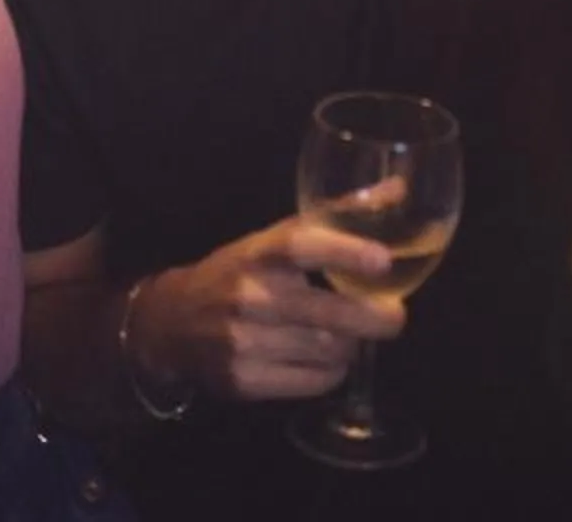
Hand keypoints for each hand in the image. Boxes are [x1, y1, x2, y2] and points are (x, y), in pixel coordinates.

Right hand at [131, 217, 402, 402]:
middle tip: (394, 316)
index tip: (383, 260)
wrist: (173, 324)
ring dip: (352, 345)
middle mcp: (251, 296)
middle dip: (377, 319)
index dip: (345, 251)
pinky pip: (315, 382)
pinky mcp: (245, 381)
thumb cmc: (240, 272)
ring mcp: (245, 342)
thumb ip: (338, 215)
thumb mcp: (275, 237)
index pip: (303, 246)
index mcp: (261, 252)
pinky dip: (332, 372)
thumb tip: (399, 189)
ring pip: (330, 352)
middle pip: (330, 315)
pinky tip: (322, 358)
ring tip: (347, 334)